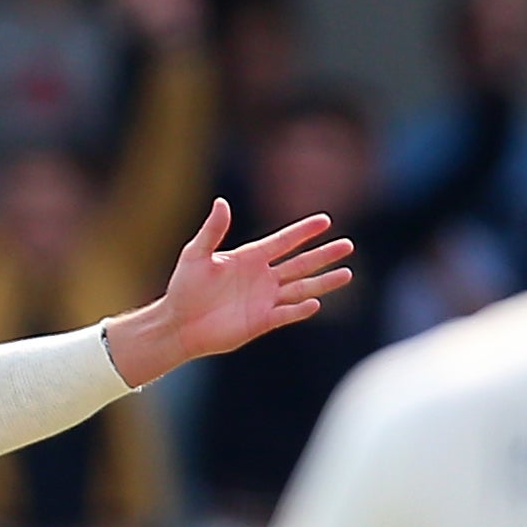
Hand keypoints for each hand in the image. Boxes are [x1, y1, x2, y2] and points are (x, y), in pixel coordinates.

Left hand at [101, 201, 353, 385]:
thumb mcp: (195, 254)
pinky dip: (300, 309)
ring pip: (301, 288)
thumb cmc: (184, 287)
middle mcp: (262, 277)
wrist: (178, 324)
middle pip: (300, 264)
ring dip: (324, 282)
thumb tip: (222, 202)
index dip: (304, 231)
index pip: (283, 241)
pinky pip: (286, 313)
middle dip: (324, 255)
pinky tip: (316, 302)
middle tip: (348, 245)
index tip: (326, 220)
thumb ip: (212, 231)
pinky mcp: (261, 322)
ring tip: (347, 273)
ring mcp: (264, 300)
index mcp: (249, 257)